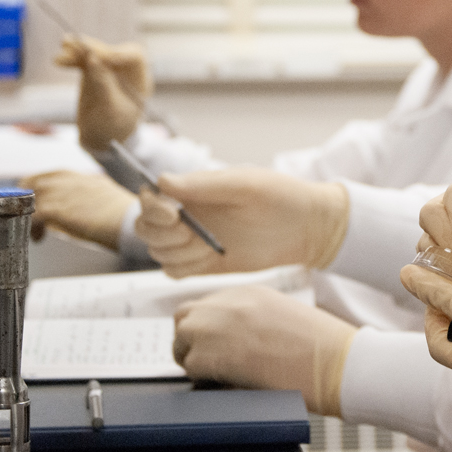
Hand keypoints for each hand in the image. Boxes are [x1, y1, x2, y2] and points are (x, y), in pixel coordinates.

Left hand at [21, 170, 136, 249]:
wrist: (130, 220)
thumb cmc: (125, 215)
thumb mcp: (107, 198)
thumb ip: (89, 198)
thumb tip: (79, 209)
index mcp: (84, 177)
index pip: (53, 175)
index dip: (41, 189)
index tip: (37, 202)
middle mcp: (70, 181)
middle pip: (35, 182)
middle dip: (27, 199)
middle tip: (27, 216)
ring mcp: (62, 192)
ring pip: (30, 197)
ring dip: (28, 214)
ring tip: (35, 231)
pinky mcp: (57, 208)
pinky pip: (32, 214)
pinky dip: (31, 226)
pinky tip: (38, 237)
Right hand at [54, 35, 152, 150]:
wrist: (100, 140)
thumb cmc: (112, 129)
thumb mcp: (109, 112)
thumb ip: (102, 85)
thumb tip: (92, 58)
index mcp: (140, 81)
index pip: (134, 58)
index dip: (118, 52)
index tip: (100, 56)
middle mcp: (126, 72)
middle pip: (111, 52)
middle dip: (93, 48)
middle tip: (74, 46)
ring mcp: (109, 70)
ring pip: (94, 54)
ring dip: (78, 51)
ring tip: (63, 46)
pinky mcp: (93, 72)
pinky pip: (83, 61)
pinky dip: (72, 59)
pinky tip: (59, 59)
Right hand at [134, 168, 348, 277]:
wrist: (305, 228)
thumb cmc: (279, 196)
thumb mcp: (243, 185)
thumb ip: (202, 185)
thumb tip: (162, 180)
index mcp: (193, 190)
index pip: (151, 196)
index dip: (152, 206)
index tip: (173, 213)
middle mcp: (187, 214)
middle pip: (146, 227)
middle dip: (160, 233)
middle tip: (189, 233)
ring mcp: (194, 239)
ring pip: (158, 250)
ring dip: (175, 251)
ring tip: (208, 246)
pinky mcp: (202, 263)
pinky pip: (173, 270)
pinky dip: (183, 268)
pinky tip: (210, 258)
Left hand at [172, 285, 356, 415]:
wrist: (333, 361)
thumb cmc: (320, 345)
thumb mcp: (284, 315)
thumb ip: (253, 318)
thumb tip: (235, 337)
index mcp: (248, 292)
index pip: (207, 304)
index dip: (208, 326)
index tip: (214, 342)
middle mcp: (229, 304)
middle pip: (186, 315)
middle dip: (191, 337)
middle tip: (206, 357)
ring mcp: (218, 327)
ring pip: (181, 338)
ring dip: (192, 355)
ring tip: (216, 372)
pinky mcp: (213, 355)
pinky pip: (190, 365)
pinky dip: (201, 376)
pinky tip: (225, 381)